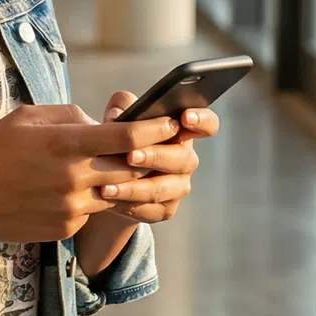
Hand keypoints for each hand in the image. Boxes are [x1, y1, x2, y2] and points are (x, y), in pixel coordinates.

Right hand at [0, 102, 180, 245]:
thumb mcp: (26, 118)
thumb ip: (69, 116)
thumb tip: (100, 122)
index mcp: (65, 144)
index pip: (128, 138)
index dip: (156, 129)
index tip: (172, 121)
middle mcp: (74, 178)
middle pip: (132, 168)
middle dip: (149, 156)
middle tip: (161, 145)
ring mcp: (72, 208)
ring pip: (116, 191)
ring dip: (121, 178)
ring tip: (116, 165)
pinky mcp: (66, 228)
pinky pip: (92, 209)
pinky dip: (92, 197)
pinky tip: (73, 189)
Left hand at [94, 89, 219, 224]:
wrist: (107, 177)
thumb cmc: (120, 137)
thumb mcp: (119, 116)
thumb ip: (121, 106)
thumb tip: (116, 115)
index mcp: (182, 130)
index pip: (207, 124)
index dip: (201, 120)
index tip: (184, 117)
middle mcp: (185, 158)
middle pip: (183, 158)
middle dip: (155, 156)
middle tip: (129, 155)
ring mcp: (178, 186)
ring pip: (163, 188)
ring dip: (135, 187)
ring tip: (107, 186)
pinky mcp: (166, 209)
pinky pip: (151, 209)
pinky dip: (128, 204)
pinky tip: (109, 198)